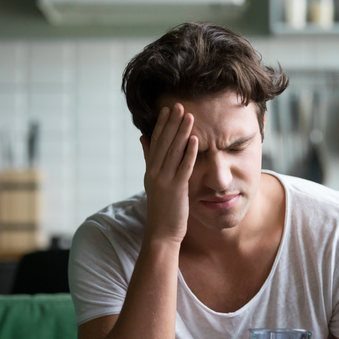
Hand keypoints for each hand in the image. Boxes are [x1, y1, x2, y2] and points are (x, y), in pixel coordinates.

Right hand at [140, 103, 197, 244]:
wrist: (161, 232)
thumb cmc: (162, 208)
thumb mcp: (153, 181)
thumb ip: (149, 159)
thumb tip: (143, 137)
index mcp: (150, 170)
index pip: (156, 142)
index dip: (162, 125)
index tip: (168, 110)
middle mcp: (154, 173)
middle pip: (164, 143)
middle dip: (172, 124)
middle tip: (179, 105)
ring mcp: (164, 181)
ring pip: (173, 152)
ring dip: (182, 133)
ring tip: (189, 117)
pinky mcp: (176, 189)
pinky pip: (183, 168)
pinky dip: (189, 153)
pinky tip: (195, 141)